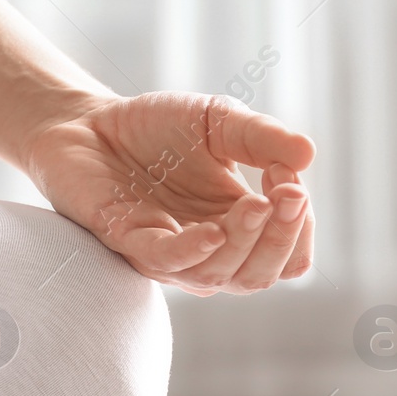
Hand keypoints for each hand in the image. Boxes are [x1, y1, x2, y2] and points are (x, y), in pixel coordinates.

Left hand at [21, 92, 315, 294]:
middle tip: (290, 195)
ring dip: (246, 243)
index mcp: (238, 225)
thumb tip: (308, 154)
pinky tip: (214, 230)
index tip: (291, 175)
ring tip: (258, 204)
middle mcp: (208, 248)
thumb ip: (261, 137)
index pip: (288, 254)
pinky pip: (166, 260)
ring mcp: (167, 250)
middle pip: (261, 274)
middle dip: (284, 238)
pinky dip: (193, 250)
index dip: (300, 224)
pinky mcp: (127, 241)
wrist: (87, 121)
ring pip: (219, 274)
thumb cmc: (155, 127)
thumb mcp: (220, 121)